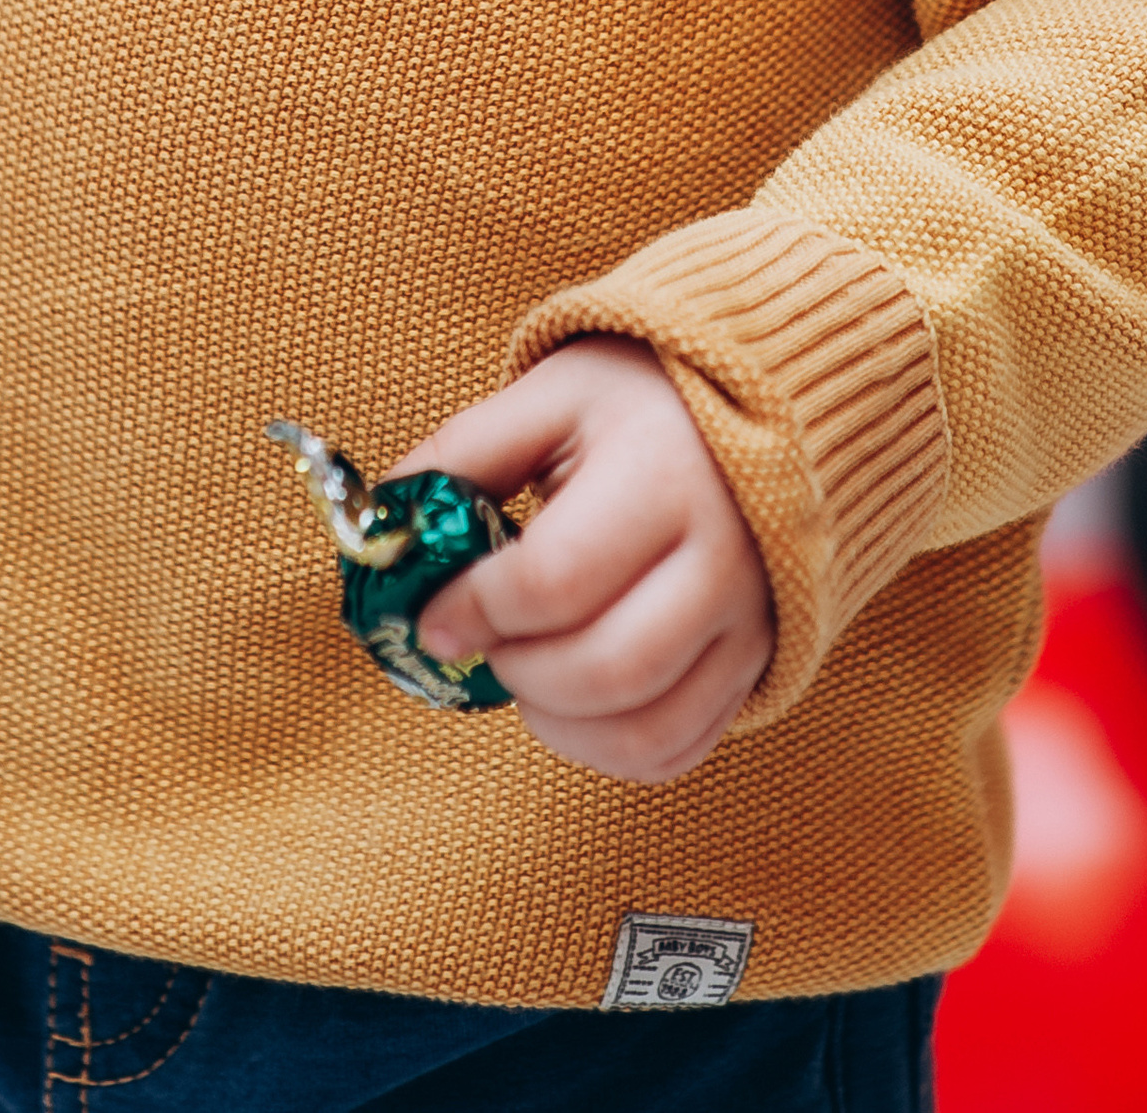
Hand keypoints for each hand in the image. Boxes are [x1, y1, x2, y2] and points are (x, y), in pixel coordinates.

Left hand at [395, 338, 773, 785]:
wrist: (763, 401)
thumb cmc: (641, 394)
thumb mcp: (548, 397)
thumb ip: (463, 454)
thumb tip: (384, 525)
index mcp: (662, 473)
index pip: (558, 578)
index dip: (478, 610)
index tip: (433, 615)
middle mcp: (721, 556)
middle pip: (608, 667)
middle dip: (517, 672)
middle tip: (482, 643)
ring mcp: (748, 618)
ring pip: (647, 726)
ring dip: (558, 724)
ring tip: (523, 673)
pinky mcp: (755, 660)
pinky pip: (682, 747)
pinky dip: (610, 752)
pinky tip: (571, 706)